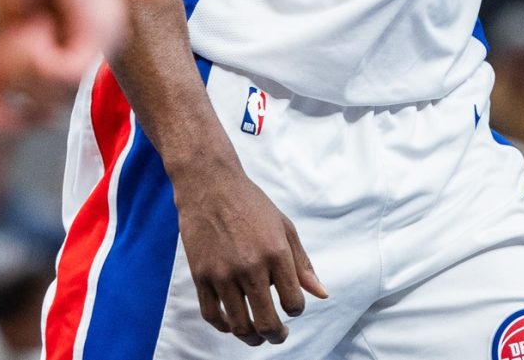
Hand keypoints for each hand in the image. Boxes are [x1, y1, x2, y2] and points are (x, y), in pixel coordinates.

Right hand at [175, 158, 327, 344]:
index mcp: (276, 253)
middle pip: (267, 321)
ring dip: (251, 338)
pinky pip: (212, 315)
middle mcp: (251, 266)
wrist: (210, 186)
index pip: (293, 302)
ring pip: (239, 324)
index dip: (296, 311)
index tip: (292, 308)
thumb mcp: (285, 228)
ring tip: (257, 337)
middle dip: (276, 335)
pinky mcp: (201, 275)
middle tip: (278, 336)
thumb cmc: (252, 205)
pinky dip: (224, 326)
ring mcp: (223, 273)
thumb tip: (321, 294)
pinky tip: (232, 324)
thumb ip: (302, 264)